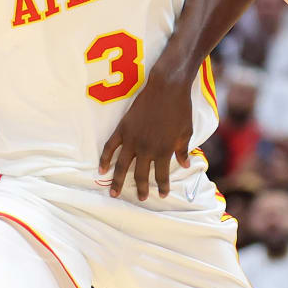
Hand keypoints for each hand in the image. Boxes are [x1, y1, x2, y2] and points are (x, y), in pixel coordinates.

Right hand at [99, 72, 192, 199]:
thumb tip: (185, 165)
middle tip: (140, 199)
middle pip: (140, 175)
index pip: (161, 176)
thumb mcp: (186, 132)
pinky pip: (110, 147)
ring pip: (122, 166)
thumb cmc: (180, 109)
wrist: (167, 88)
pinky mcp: (123, 129)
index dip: (162, 187)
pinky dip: (105, 159)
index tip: (161, 195)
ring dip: (117, 181)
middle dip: (140, 189)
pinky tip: (101, 170)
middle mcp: (146, 149)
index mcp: (163, 151)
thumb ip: (183, 150)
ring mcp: (132, 139)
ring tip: (114, 193)